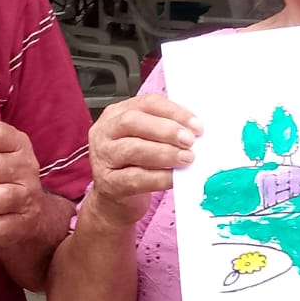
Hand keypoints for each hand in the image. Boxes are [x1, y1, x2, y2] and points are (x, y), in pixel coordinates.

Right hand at [85, 93, 201, 227]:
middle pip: (133, 122)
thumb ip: (163, 130)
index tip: (196, 124)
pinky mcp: (108, 183)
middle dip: (166, 130)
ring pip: (133, 149)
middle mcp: (105, 133)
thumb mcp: (143, 139)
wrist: (113, 197)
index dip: (173, 112)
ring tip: (186, 158)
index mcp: (116, 114)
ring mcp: (103, 158)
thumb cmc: (131, 163)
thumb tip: (194, 130)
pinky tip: (173, 178)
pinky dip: (158, 177)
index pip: (147, 103)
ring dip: (164, 153)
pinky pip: (135, 178)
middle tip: (189, 141)